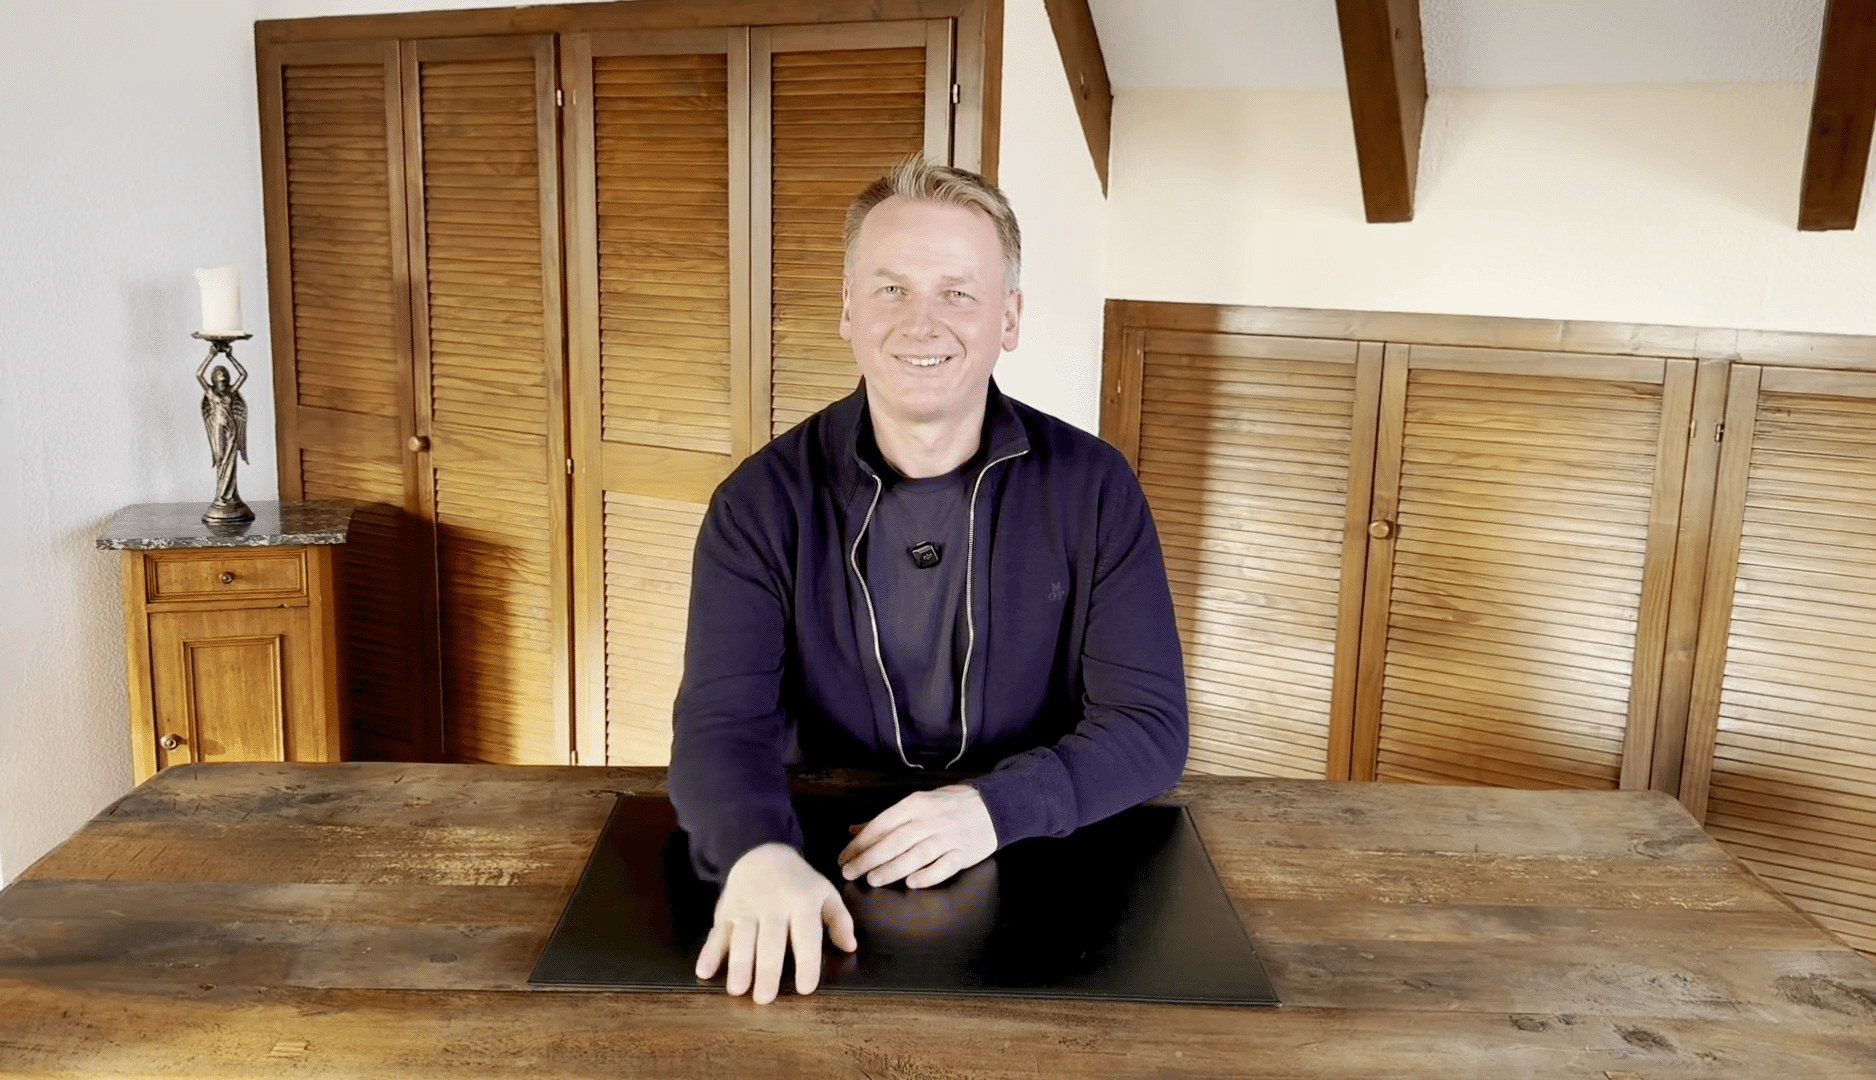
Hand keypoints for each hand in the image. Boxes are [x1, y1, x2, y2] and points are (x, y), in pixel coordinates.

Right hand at [695, 842, 856, 1002]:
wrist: (762, 853)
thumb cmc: (799, 882)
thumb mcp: (825, 893)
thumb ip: (839, 920)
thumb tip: (849, 947)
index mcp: (802, 903)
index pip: (805, 936)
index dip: (806, 963)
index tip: (805, 988)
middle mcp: (773, 907)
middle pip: (770, 942)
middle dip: (767, 970)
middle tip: (764, 998)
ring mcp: (746, 909)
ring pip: (742, 939)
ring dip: (739, 965)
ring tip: (737, 990)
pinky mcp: (726, 911)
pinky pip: (716, 933)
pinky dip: (709, 952)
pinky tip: (704, 971)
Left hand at [838, 785, 997, 888]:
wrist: (992, 806)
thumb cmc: (948, 806)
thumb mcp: (917, 804)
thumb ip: (887, 820)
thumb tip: (854, 831)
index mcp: (916, 804)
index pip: (883, 824)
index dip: (861, 842)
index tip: (844, 857)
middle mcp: (931, 820)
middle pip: (896, 841)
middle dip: (870, 858)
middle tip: (850, 873)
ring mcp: (949, 837)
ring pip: (917, 854)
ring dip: (893, 868)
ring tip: (872, 879)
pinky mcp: (964, 854)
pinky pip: (944, 867)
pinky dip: (928, 875)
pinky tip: (911, 883)